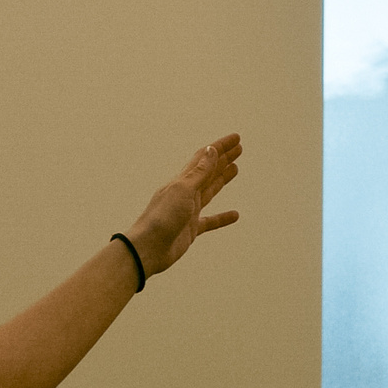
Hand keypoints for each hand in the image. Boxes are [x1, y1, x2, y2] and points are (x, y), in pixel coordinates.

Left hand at [125, 133, 241, 278]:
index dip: (220, 147)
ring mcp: (188, 210)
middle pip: (208, 171)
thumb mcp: (183, 191)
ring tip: (235, 169)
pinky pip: (210, 221)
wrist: (148, 249)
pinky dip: (222, 217)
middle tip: (239, 148)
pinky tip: (234, 215)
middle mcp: (185, 193)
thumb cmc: (161, 218)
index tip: (236, 138)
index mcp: (182, 181)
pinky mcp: (191, 229)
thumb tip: (211, 150)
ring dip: (222, 178)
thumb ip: (199, 172)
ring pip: (209, 190)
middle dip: (223, 158)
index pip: (204, 157)